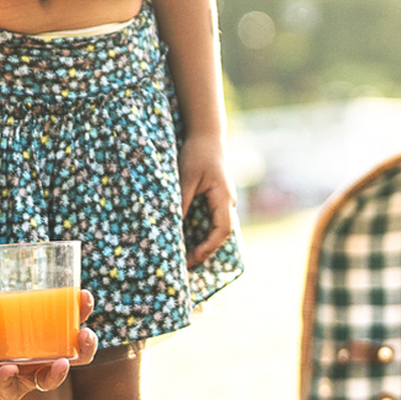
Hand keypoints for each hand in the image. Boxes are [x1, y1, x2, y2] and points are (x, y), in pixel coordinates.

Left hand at [0, 291, 100, 399]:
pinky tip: (8, 371)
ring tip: (64, 362)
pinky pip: (15, 386)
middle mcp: (32, 354)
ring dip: (62, 369)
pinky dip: (12, 378)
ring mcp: (23, 375)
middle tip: (86, 334)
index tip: (84, 297)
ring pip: (53, 375)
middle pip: (70, 351)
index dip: (77, 309)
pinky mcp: (8, 392)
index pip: (60, 320)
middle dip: (85, 344)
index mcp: (27, 332)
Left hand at [179, 133, 237, 266]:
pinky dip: (200, 232)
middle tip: (185, 265)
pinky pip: (210, 220)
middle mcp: (226, 202)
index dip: (208, 247)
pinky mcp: (214, 197)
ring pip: (216, 229)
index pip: (221, 231)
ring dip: (203, 243)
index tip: (191, 258)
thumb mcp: (187, 178)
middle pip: (220, 234)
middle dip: (205, 251)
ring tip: (185, 257)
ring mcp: (222, 200)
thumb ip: (182, 202)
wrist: (206, 134)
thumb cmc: (198, 153)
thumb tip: (174, 227)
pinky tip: (186, 238)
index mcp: (223, 198)